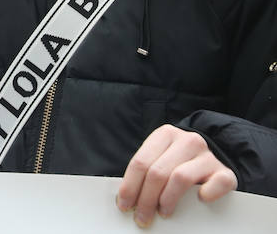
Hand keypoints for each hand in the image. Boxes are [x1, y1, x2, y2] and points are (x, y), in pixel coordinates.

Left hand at [117, 124, 236, 226]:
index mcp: (165, 134)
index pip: (140, 162)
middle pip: (158, 172)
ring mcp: (208, 156)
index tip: (124, 205)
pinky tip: (200, 200)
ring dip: (168, 200)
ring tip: (163, 213)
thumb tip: (125, 199)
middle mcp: (187, 141)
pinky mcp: (226, 172)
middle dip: (146, 198)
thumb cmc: (179, 163)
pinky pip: (218, 183)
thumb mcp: (160, 160)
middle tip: (142, 217)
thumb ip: (145, 172)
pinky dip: (208, 193)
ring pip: (180, 178)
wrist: (212, 161)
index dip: (130, 186)